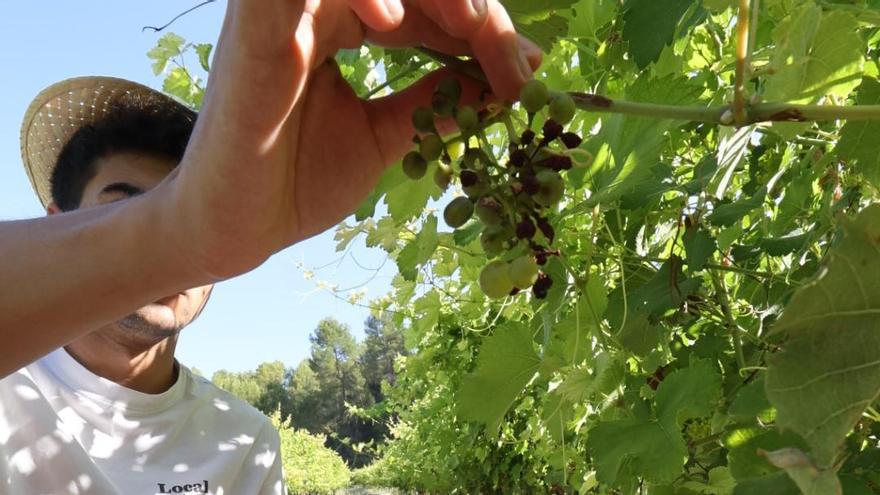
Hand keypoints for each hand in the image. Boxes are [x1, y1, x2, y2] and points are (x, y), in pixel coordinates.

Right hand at [167, 0, 541, 279]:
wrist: (234, 230)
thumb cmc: (296, 181)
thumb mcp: (384, 137)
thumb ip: (431, 100)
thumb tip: (495, 80)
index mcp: (344, 25)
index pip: (426, 5)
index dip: (484, 30)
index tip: (529, 74)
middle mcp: (315, 8)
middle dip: (472, 9)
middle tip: (514, 59)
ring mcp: (284, 14)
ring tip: (472, 25)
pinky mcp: (256, 34)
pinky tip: (396, 23)